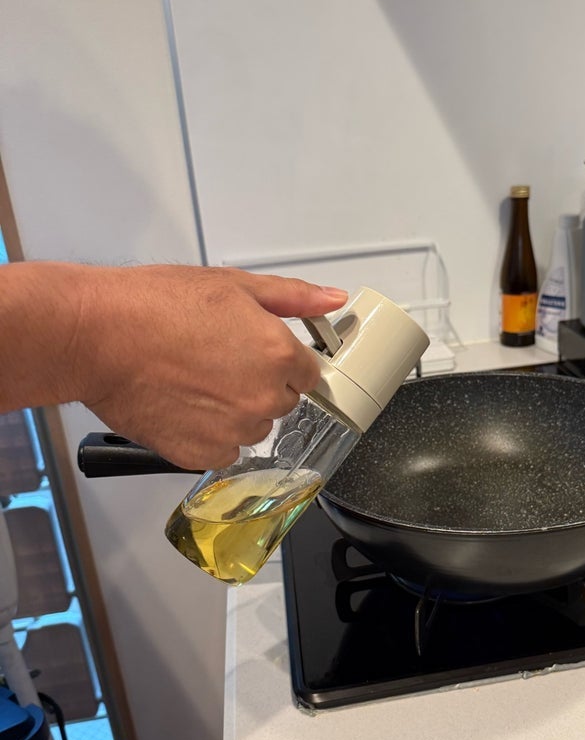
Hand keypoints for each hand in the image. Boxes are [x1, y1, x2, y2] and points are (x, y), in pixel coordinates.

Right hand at [72, 266, 347, 469]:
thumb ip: (292, 297)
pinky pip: (222, 450)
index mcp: (278, 356)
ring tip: (194, 380)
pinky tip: (182, 404)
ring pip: (252, 427)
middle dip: (258, 383)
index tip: (254, 352)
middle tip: (216, 360)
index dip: (281, 359)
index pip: (308, 372)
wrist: (97, 337)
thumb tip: (332, 300)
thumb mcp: (232, 285)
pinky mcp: (201, 454)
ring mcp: (234, 432)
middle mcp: (263, 399)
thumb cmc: (154, 306)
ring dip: (234, 411)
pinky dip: (208, 434)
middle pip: (282, 400)